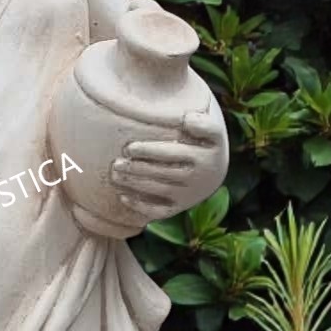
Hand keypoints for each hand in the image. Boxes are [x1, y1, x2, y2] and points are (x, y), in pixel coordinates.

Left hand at [110, 111, 228, 222]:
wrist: (215, 171)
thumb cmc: (206, 144)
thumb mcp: (214, 131)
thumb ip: (205, 123)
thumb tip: (187, 119)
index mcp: (203, 158)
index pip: (172, 154)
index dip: (149, 152)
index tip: (129, 148)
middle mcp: (196, 179)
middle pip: (162, 173)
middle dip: (137, 169)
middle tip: (117, 163)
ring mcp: (187, 196)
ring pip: (158, 190)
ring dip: (135, 184)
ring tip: (115, 175)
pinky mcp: (179, 207)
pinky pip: (159, 211)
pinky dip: (141, 206)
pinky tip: (123, 197)